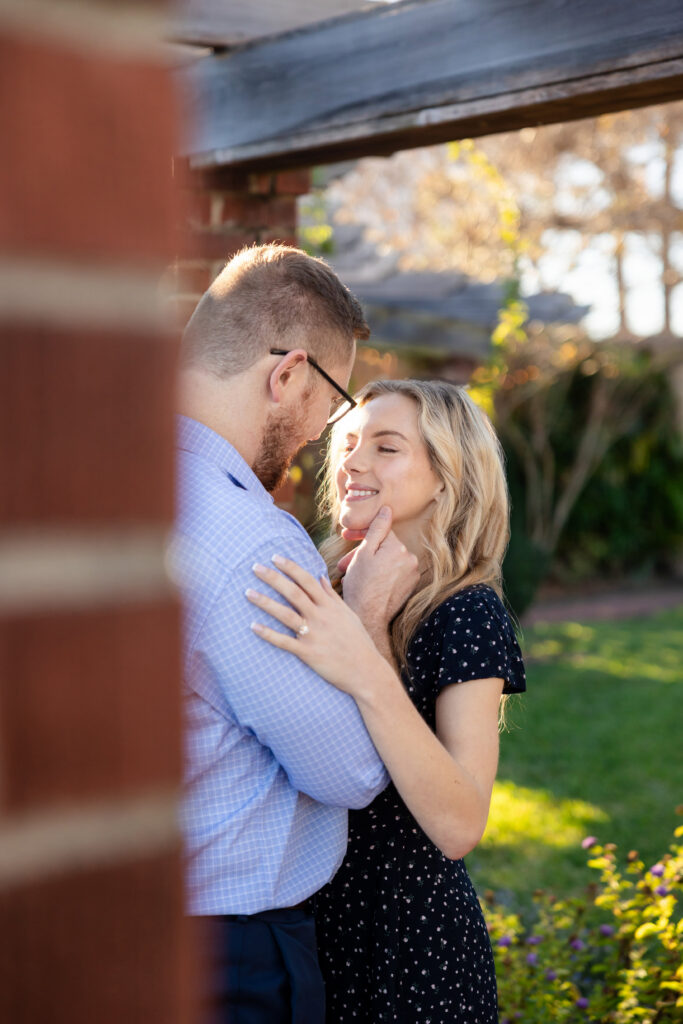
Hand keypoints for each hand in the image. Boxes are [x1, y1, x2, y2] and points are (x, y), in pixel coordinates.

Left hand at [246, 555, 387, 696]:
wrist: (366, 671)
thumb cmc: (358, 642)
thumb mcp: (348, 614)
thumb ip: (332, 596)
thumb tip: (320, 578)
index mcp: (330, 606)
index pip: (307, 580)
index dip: (290, 567)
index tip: (274, 557)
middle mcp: (321, 616)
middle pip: (293, 592)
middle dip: (273, 578)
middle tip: (255, 567)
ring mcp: (314, 634)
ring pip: (285, 614)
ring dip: (265, 602)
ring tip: (248, 592)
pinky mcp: (308, 653)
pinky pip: (284, 642)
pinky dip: (268, 634)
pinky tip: (253, 626)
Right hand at [339, 507, 419, 630]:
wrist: (368, 618)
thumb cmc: (361, 586)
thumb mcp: (363, 554)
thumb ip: (376, 529)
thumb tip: (387, 509)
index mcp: (398, 548)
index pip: (380, 531)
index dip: (361, 534)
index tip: (346, 538)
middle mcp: (410, 559)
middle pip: (383, 547)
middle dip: (363, 553)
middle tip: (344, 564)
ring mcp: (412, 574)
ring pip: (386, 560)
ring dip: (370, 564)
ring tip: (352, 576)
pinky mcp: (410, 586)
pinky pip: (393, 573)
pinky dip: (380, 574)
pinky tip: (366, 582)